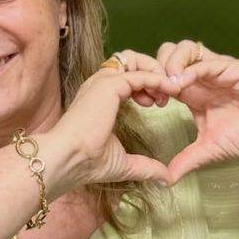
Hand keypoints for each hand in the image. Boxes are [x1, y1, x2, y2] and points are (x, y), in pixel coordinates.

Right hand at [52, 65, 180, 186]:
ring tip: (168, 91)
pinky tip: (169, 91)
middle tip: (167, 96)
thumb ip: (146, 167)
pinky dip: (157, 78)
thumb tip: (166, 180)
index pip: (126, 76)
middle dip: (154, 73)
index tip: (160, 104)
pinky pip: (138, 73)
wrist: (70, 160)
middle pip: (130, 61)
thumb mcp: (124, 163)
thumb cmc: (88, 163)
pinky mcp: (108, 85)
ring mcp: (102, 82)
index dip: (147, 84)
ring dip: (155, 71)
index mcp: (100, 98)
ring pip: (134, 59)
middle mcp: (99, 85)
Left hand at [156, 40, 238, 182]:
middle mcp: (200, 76)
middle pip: (167, 53)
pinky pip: (205, 60)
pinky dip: (189, 69)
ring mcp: (215, 69)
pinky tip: (181, 85)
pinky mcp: (231, 67)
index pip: (160, 74)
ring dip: (169, 64)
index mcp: (191, 92)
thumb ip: (186, 161)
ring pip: (183, 49)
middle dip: (154, 68)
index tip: (144, 103)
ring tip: (166, 87)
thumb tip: (164, 180)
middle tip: (153, 92)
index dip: (148, 83)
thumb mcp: (208, 150)